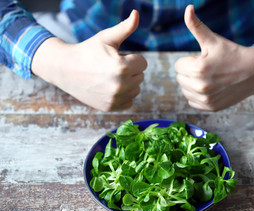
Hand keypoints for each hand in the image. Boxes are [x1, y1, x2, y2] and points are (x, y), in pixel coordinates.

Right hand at [31, 10, 146, 110]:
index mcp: (122, 67)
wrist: (65, 70)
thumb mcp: (106, 38)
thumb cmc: (88, 51)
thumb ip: (125, 28)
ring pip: (136, 89)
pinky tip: (109, 88)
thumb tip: (136, 13)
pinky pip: (129, 102)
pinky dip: (123, 96)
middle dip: (129, 70)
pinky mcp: (110, 107)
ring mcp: (115, 98)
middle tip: (110, 67)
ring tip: (109, 77)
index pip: (143, 63)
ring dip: (128, 83)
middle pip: (140, 76)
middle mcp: (120, 86)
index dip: (131, 57)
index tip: (116, 57)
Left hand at [175, 5, 253, 110]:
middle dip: (191, 72)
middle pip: (180, 78)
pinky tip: (211, 89)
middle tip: (209, 68)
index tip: (205, 59)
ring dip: (193, 84)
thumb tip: (187, 8)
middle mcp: (201, 87)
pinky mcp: (211, 108)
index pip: (178, 65)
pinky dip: (198, 96)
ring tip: (211, 78)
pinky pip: (192, 102)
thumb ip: (196, 26)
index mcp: (198, 69)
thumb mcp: (213, 40)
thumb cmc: (233, 53)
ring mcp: (206, 100)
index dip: (191, 60)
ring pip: (185, 90)